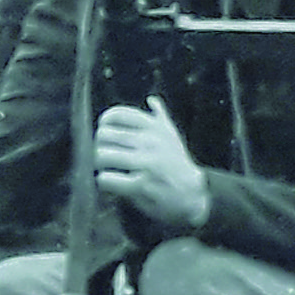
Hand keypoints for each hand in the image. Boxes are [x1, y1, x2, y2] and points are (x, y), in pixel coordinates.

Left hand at [93, 99, 208, 231]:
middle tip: (106, 156)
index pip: (116, 115)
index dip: (104, 124)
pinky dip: (104, 181)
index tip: (108, 136)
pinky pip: (106, 179)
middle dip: (100, 146)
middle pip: (104, 135)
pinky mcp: (141, 185)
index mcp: (155, 128)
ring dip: (100, 164)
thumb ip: (160, 118)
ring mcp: (146, 163)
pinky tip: (112, 183)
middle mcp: (150, 142)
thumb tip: (152, 100)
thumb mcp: (172, 138)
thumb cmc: (178, 164)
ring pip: (102, 155)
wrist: (194, 194)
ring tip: (107, 169)